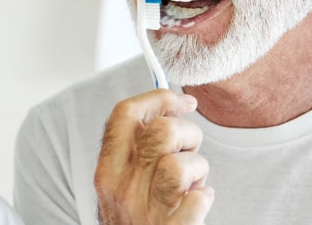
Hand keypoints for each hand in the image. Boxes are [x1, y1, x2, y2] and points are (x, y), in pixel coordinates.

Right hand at [94, 90, 212, 223]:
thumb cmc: (136, 218)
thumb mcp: (123, 180)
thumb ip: (137, 147)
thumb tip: (169, 104)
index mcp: (108, 170)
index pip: (126, 114)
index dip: (160, 98)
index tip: (183, 101)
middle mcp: (122, 189)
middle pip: (160, 132)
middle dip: (187, 133)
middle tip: (189, 150)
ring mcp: (145, 213)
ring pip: (180, 165)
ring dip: (197, 168)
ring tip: (193, 181)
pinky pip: (196, 202)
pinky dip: (204, 198)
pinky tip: (199, 201)